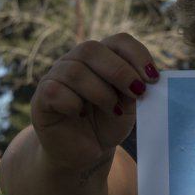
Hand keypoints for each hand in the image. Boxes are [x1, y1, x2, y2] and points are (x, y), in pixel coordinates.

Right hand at [30, 33, 158, 171]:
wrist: (85, 154)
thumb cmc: (107, 125)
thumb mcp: (128, 106)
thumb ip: (134, 88)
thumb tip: (146, 77)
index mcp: (101, 58)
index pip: (118, 41)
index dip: (137, 55)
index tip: (153, 78)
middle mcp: (75, 61)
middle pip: (91, 49)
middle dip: (119, 72)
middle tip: (137, 93)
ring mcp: (55, 77)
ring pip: (75, 71)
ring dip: (100, 92)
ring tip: (113, 110)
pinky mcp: (42, 98)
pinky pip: (56, 91)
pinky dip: (74, 104)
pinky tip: (82, 116)